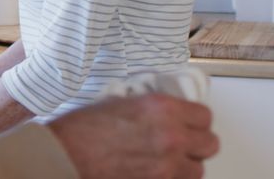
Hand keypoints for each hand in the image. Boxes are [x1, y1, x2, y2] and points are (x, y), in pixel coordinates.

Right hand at [47, 94, 218, 178]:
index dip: (196, 120)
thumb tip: (169, 113)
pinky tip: (154, 172)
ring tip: (167, 162)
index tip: (188, 123)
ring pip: (197, 171)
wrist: (63, 156)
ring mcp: (166, 166)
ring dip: (185, 166)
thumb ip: (153, 108)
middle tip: (182, 144)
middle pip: (210, 145)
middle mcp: (171, 136)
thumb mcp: (121, 102)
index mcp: (162, 108)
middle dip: (197, 145)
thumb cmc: (82, 129)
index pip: (205, 116)